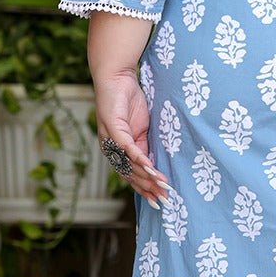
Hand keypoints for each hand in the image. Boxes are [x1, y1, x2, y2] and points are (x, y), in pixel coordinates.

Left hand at [93, 71, 170, 210]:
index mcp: (117, 150)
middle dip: (148, 188)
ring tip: (163, 186)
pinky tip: (152, 169)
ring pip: (129, 165)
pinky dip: (141, 160)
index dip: (145, 188)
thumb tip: (156, 163)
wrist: (116, 76)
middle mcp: (110, 149)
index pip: (131, 175)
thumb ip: (145, 145)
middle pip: (130, 175)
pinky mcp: (114, 129)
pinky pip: (128, 149)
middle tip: (164, 200)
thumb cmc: (127, 100)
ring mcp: (110, 140)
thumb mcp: (140, 127)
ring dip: (147, 178)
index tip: (159, 199)